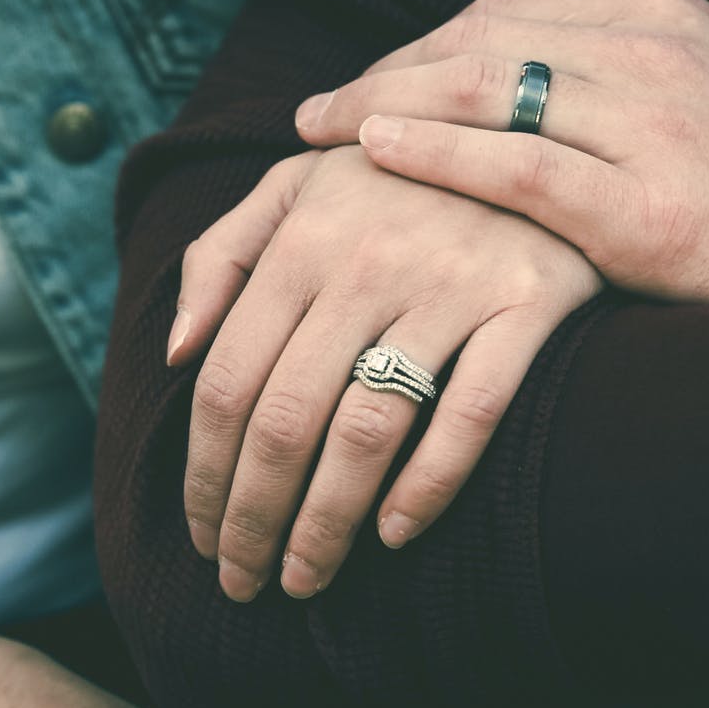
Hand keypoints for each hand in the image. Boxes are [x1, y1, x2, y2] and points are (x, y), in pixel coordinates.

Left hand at [166, 146, 600, 588]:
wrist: (536, 123)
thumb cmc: (396, 174)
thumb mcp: (296, 184)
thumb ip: (222, 256)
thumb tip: (172, 352)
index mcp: (302, 238)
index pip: (226, 381)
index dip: (204, 474)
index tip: (200, 536)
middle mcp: (368, 260)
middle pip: (286, 419)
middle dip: (253, 518)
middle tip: (244, 584)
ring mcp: (452, 282)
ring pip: (368, 430)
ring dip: (327, 524)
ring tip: (306, 579)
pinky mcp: (530, 303)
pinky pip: (473, 413)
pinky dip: (429, 483)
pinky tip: (395, 534)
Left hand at [293, 0, 708, 302]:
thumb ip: (642, 74)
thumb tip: (558, 70)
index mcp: (667, 19)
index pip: (510, 12)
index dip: (423, 46)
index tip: (370, 81)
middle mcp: (656, 52)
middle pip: (482, 37)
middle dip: (388, 68)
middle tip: (320, 109)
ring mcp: (654, 126)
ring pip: (487, 84)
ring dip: (388, 100)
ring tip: (321, 129)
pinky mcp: (646, 210)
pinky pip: (515, 165)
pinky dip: (436, 150)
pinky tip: (377, 152)